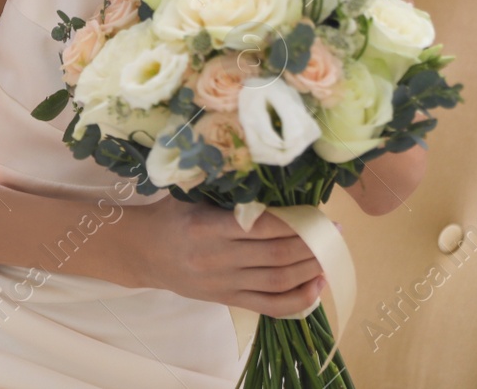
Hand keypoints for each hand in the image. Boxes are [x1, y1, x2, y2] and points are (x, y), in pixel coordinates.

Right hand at [117, 197, 326, 316]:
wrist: (142, 252)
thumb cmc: (170, 214)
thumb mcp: (191, 192)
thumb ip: (227, 187)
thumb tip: (270, 171)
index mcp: (208, 226)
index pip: (263, 226)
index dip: (297, 222)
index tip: (319, 213)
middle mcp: (218, 258)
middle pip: (277, 255)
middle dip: (312, 244)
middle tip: (335, 232)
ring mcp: (224, 283)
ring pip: (278, 280)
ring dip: (310, 269)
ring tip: (331, 255)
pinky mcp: (227, 299)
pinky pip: (268, 305)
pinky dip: (297, 301)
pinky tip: (316, 287)